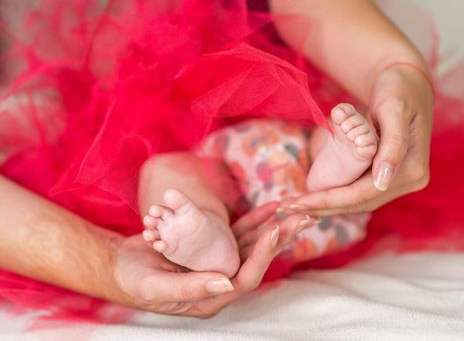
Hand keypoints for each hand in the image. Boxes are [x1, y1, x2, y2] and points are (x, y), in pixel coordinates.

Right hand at [109, 202, 310, 316]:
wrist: (118, 266)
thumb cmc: (133, 280)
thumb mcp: (156, 286)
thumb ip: (190, 288)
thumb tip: (225, 283)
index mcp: (209, 298)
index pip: (245, 277)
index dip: (263, 254)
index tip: (276, 231)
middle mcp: (218, 282)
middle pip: (256, 259)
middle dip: (279, 237)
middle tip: (303, 217)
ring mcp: (216, 263)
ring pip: (250, 244)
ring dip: (271, 226)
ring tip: (293, 209)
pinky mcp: (210, 248)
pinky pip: (236, 234)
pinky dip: (251, 221)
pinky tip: (267, 209)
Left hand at [281, 63, 433, 214]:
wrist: (407, 83)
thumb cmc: (399, 89)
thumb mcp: (394, 110)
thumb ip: (392, 144)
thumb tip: (382, 181)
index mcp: (412, 171)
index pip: (364, 194)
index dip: (329, 201)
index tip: (298, 202)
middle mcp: (409, 182)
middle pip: (359, 203)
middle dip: (322, 206)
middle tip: (287, 208)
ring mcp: (398, 181)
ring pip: (356, 201)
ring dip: (325, 205)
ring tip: (293, 205)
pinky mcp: (387, 176)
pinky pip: (357, 191)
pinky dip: (334, 195)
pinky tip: (311, 196)